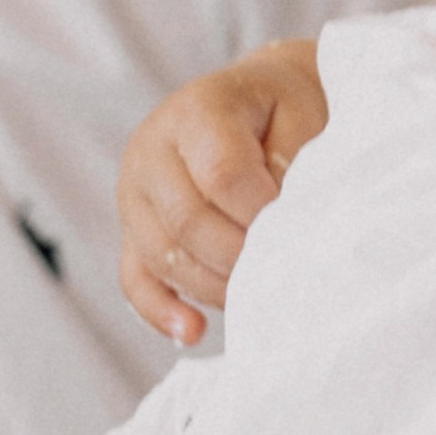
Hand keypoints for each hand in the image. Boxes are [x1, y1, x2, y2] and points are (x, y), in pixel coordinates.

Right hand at [115, 36, 327, 343]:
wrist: (257, 102)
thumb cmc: (286, 113)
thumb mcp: (303, 117)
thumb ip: (293, 164)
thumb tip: (282, 226)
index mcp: (196, 112)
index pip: (221, 176)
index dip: (262, 214)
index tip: (299, 230)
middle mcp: (152, 150)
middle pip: (187, 222)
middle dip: (241, 258)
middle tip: (284, 271)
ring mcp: (134, 193)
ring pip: (162, 256)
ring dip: (215, 286)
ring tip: (260, 295)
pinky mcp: (132, 231)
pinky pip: (134, 280)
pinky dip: (162, 312)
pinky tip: (194, 332)